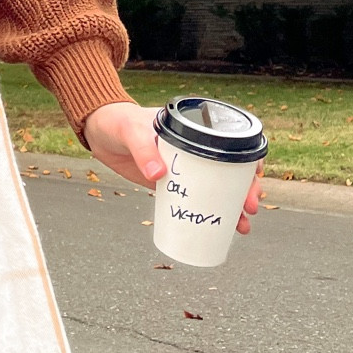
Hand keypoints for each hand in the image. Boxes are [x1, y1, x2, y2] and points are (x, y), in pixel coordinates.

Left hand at [81, 100, 263, 235]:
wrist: (98, 132)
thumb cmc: (118, 122)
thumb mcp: (132, 131)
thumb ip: (143, 150)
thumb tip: (158, 175)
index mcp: (193, 130)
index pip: (231, 143)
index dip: (248, 161)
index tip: (254, 178)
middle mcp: (195, 149)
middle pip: (230, 171)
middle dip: (245, 191)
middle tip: (250, 208)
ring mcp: (184, 168)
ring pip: (216, 189)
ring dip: (233, 208)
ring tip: (242, 227)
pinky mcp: (170, 183)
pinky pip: (194, 199)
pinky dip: (207, 213)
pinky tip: (219, 230)